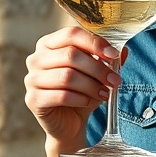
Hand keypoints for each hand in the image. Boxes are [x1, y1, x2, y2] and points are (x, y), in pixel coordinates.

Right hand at [24, 26, 123, 149]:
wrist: (69, 122)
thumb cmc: (81, 91)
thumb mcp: (96, 72)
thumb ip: (107, 59)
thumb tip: (123, 50)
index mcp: (49, 43)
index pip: (71, 34)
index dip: (94, 43)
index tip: (114, 55)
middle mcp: (36, 58)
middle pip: (70, 55)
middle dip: (98, 68)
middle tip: (115, 80)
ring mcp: (31, 79)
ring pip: (67, 76)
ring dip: (92, 85)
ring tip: (105, 93)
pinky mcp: (33, 99)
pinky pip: (61, 95)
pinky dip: (81, 98)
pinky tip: (90, 101)